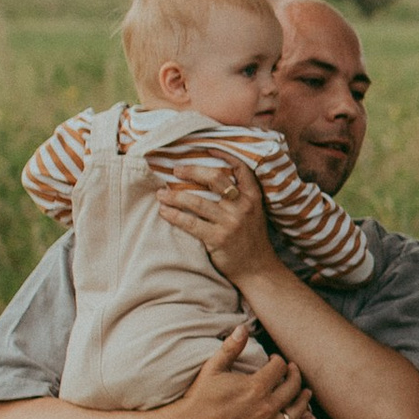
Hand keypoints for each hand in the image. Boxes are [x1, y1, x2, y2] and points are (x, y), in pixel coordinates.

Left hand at [156, 155, 275, 291]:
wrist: (257, 269)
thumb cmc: (251, 239)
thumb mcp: (253, 213)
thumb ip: (239, 196)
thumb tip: (210, 177)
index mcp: (253, 197)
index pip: (241, 168)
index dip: (223, 156)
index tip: (205, 149)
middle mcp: (243, 207)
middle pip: (215, 178)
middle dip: (192, 171)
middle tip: (176, 170)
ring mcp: (230, 223)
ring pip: (196, 201)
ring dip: (174, 196)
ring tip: (161, 194)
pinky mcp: (217, 239)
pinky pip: (190, 223)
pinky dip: (174, 215)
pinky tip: (164, 212)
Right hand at [167, 332, 315, 418]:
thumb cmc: (199, 399)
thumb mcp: (213, 369)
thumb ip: (231, 348)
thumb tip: (243, 327)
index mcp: (255, 387)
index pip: (279, 368)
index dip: (278, 360)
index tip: (274, 359)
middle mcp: (266, 408)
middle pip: (292, 387)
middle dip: (294, 375)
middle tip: (292, 371)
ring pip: (297, 410)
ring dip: (304, 399)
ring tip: (306, 392)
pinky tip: (308, 418)